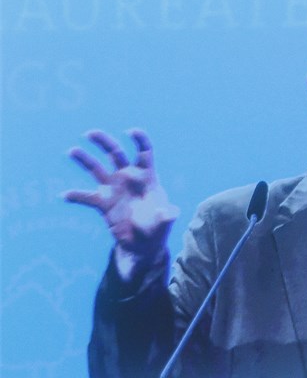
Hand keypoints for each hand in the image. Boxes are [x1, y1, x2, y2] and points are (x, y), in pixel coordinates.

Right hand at [64, 129, 178, 274]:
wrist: (143, 246)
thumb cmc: (156, 229)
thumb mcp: (164, 224)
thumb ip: (167, 217)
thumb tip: (170, 213)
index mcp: (146, 177)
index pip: (144, 152)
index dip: (139, 140)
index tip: (131, 131)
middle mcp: (127, 178)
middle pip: (115, 152)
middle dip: (104, 141)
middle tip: (90, 134)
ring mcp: (114, 189)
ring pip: (96, 168)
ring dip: (84, 159)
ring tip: (72, 151)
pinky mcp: (103, 203)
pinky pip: (86, 197)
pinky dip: (75, 196)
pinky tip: (65, 196)